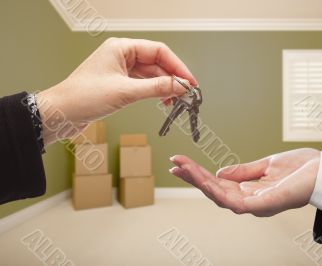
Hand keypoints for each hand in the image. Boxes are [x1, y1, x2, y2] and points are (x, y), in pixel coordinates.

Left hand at [36, 38, 196, 144]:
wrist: (60, 113)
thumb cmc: (83, 97)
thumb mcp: (125, 92)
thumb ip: (156, 88)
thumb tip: (180, 86)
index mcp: (121, 48)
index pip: (158, 51)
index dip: (177, 66)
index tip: (189, 81)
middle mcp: (122, 55)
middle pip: (156, 63)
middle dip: (172, 78)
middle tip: (187, 93)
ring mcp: (120, 70)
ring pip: (151, 75)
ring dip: (164, 87)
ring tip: (176, 100)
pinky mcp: (119, 84)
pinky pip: (143, 84)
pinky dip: (154, 92)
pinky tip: (163, 101)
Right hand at [170, 148, 319, 216]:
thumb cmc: (301, 169)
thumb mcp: (266, 165)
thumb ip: (244, 171)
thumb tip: (221, 172)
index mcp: (250, 190)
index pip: (218, 183)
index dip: (199, 174)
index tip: (182, 162)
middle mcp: (250, 200)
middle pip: (214, 190)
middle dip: (193, 177)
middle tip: (175, 163)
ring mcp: (256, 205)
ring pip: (220, 197)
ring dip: (200, 182)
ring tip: (183, 168)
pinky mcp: (263, 205)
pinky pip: (235, 202)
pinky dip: (217, 192)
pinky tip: (205, 181)